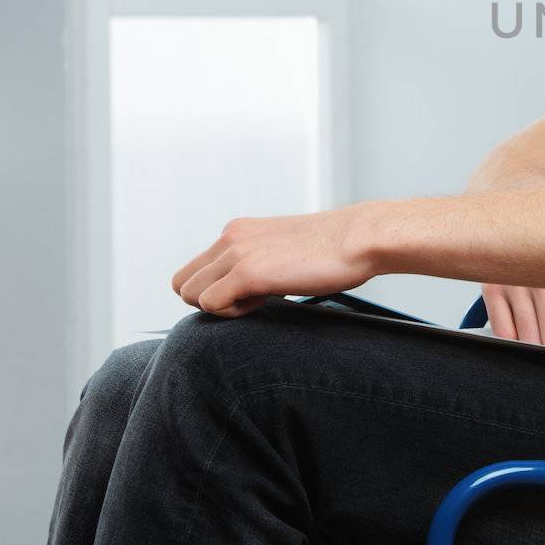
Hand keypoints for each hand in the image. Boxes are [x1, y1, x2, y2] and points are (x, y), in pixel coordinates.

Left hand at [173, 204, 380, 317]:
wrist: (360, 238)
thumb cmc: (333, 249)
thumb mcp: (282, 249)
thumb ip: (255, 262)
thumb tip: (243, 291)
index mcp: (237, 231)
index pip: (194, 271)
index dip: (215, 290)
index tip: (248, 294)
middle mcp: (230, 237)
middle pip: (183, 285)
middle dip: (211, 301)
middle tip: (250, 301)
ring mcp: (236, 253)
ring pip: (191, 295)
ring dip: (221, 307)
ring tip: (260, 300)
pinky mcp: (247, 271)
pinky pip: (210, 304)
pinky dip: (232, 313)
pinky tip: (264, 301)